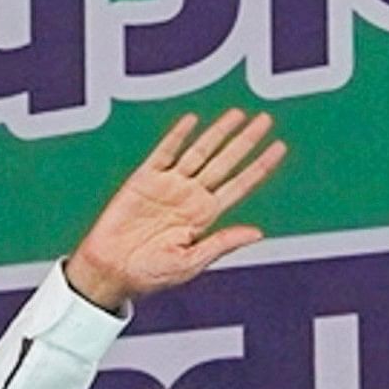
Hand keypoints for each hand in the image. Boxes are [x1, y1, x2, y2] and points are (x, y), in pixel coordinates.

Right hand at [62, 108, 283, 312]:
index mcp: (205, 216)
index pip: (239, 185)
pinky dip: (177, 136)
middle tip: (265, 120)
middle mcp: (190, 196)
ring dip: (218, 133)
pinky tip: (192, 121)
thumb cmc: (150, 274)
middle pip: (225, 162)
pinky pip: (163, 153)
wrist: (110, 271)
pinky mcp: (143, 180)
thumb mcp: (191, 262)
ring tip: (237, 114)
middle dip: (245, 141)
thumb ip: (222, 243)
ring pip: (199, 153)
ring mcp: (168, 186)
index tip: (278, 147)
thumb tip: (257, 232)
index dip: (259, 166)